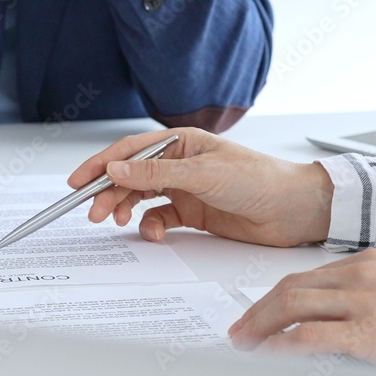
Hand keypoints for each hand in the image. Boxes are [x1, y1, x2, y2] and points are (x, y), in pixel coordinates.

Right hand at [66, 127, 332, 246]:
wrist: (296, 210)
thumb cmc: (260, 180)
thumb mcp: (203, 174)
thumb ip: (155, 175)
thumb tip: (115, 170)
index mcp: (180, 143)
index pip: (130, 152)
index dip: (100, 164)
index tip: (78, 180)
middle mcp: (179, 164)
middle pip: (130, 177)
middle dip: (108, 192)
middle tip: (92, 210)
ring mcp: (184, 189)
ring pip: (140, 198)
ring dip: (124, 208)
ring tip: (113, 220)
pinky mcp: (192, 213)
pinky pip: (159, 218)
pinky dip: (150, 226)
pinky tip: (153, 232)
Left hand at [229, 249, 375, 369]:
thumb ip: (362, 293)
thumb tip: (326, 313)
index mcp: (366, 263)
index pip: (303, 277)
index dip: (272, 296)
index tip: (256, 312)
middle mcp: (360, 276)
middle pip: (290, 288)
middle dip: (258, 310)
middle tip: (240, 329)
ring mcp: (363, 302)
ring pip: (292, 305)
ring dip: (261, 324)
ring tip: (246, 341)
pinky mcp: (369, 332)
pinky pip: (311, 336)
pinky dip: (283, 343)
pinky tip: (269, 352)